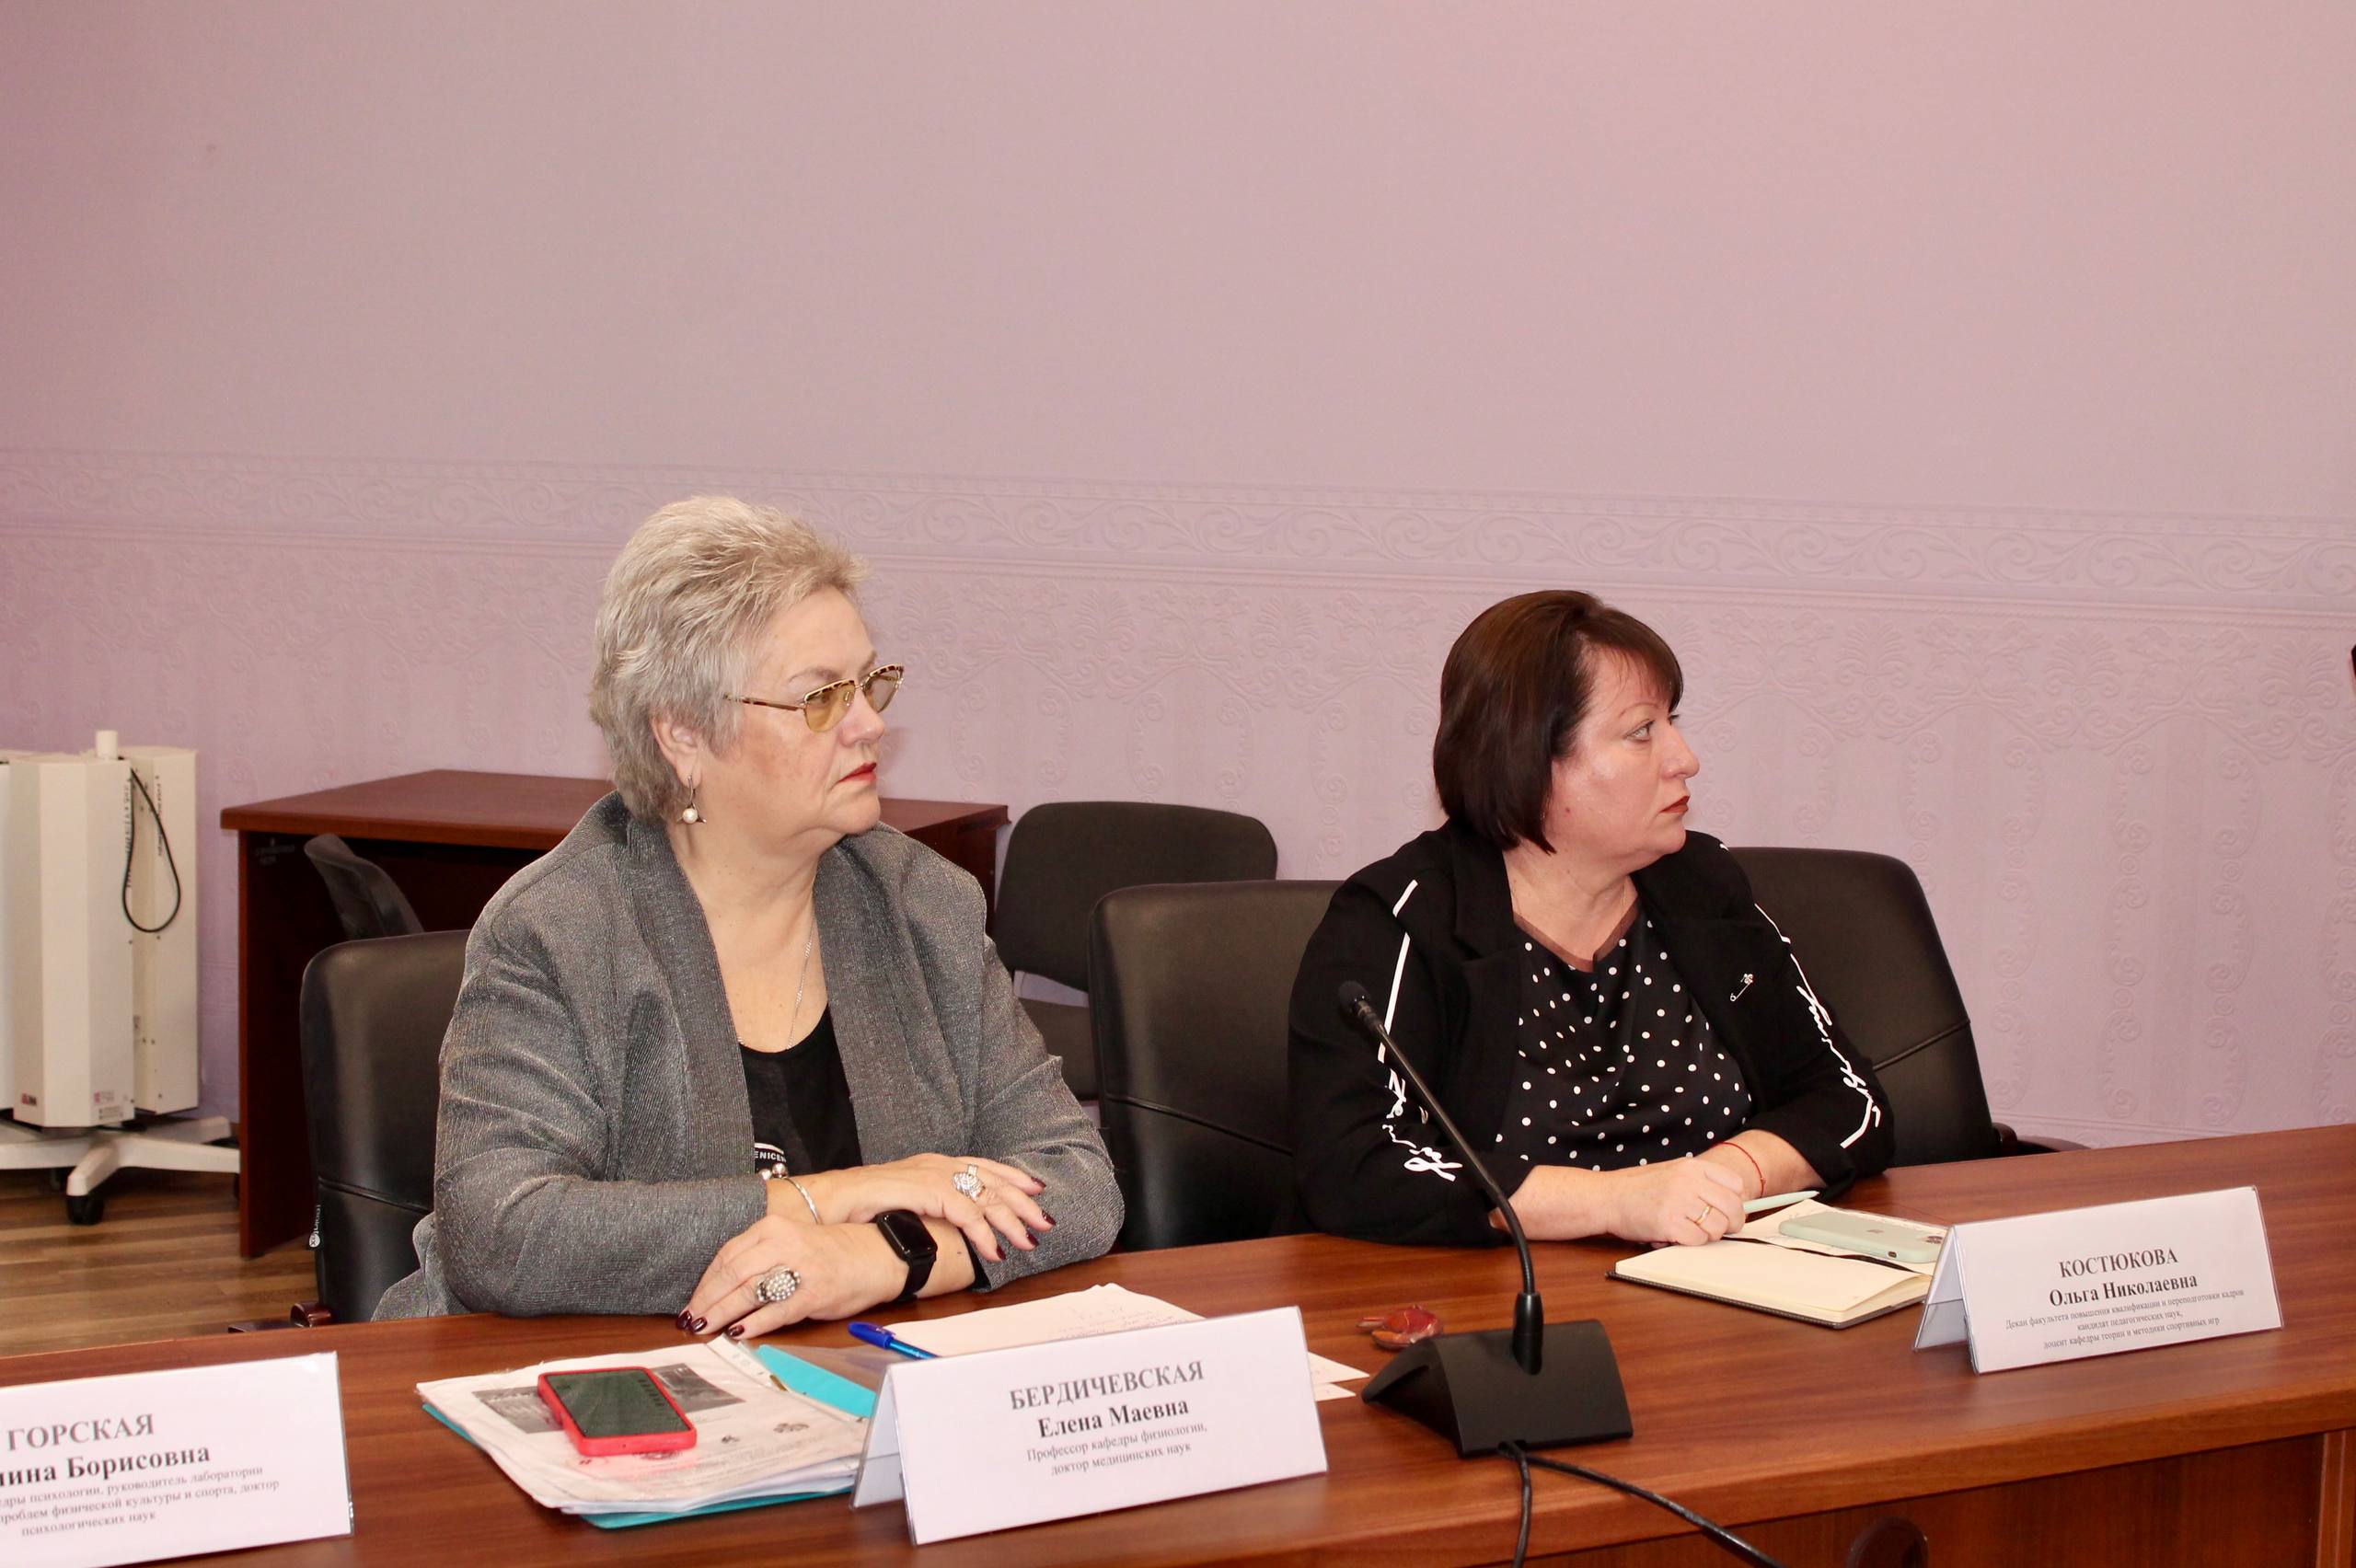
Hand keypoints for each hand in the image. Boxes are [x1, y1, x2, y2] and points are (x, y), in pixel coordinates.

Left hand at [682, 1217, 897, 1338]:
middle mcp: (784, 1243)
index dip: (706, 1281)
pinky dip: (753, 1324)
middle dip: (707, 1300)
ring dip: (722, 1314)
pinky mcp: (813, 1294)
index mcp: (775, 1227)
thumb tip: (723, 1287)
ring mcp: (799, 1269)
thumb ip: (761, 1256)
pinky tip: (738, 1332)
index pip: (728, 1255)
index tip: (694, 1299)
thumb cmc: (832, 1251)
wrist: (878, 1254)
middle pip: (732, 1274)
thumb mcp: (792, 1240)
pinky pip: (775, 1312)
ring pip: (748, 1292)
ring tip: (705, 1328)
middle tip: (691, 1320)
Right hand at [799, 1154, 1049, 1263]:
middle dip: (1021, 1202)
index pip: (982, 1165)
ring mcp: (931, 1176)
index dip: (1011, 1177)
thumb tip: (950, 1224)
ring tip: (1027, 1241)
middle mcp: (936, 1165)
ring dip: (1009, 1221)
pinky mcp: (925, 1191)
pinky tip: (994, 1250)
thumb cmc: (860, 1206)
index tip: (1035, 1189)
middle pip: (991, 1180)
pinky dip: (983, 1234)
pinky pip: (965, 1214)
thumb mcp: (902, 1201)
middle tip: (1044, 1222)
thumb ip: (928, 1206)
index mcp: (933, 1164)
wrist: (829, 1201)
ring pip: (985, 1196)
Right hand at [1595, 1157, 1745, 1245]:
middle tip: (1721, 1229)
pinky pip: (1698, 1240)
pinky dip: (1691, 1242)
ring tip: (1690, 1230)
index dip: (1736, 1202)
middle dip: (1731, 1224)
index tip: (1729, 1211)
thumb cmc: (1636, 1188)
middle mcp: (1689, 1181)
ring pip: (1717, 1227)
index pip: (1735, 1185)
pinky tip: (1677, 1235)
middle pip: (1732, 1208)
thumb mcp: (1671, 1173)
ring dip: (1708, 1235)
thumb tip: (1729, 1203)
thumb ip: (1698, 1183)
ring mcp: (1680, 1201)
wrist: (1606, 1197)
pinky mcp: (1670, 1223)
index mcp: (1691, 1167)